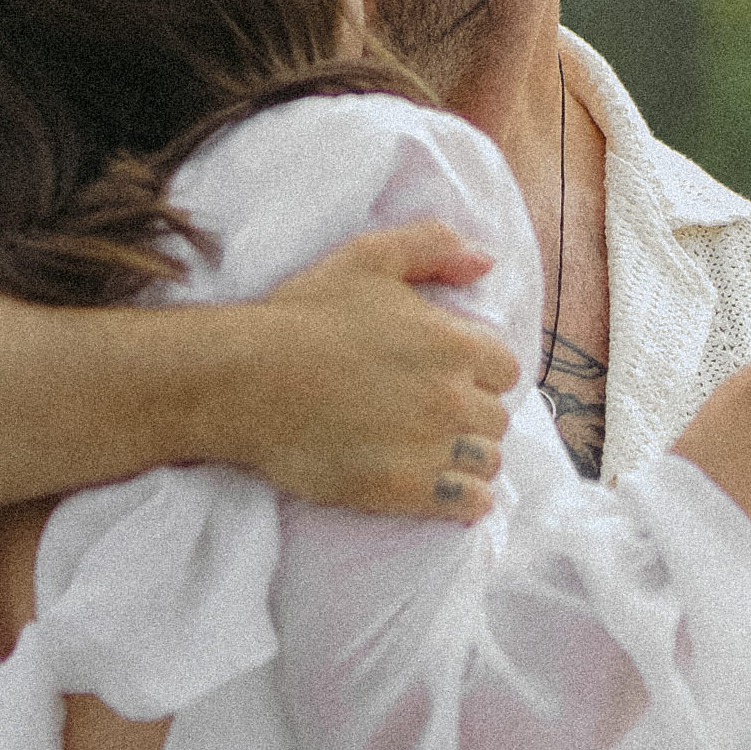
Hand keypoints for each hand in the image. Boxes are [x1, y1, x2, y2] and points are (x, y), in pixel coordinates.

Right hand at [227, 220, 515, 519]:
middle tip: (435, 413)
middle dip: (472, 414)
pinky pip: (469, 502)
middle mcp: (451, 397)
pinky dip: (468, 499)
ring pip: (488, 460)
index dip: (478, 372)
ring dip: (470, 456)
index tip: (450, 376)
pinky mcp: (402, 489)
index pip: (504, 369)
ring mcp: (429, 447)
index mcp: (452, 343)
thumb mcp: (368, 258)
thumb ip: (433, 246)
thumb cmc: (304, 316)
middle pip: (496, 417)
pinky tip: (449, 490)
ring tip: (439, 450)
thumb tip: (486, 260)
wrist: (246, 381)